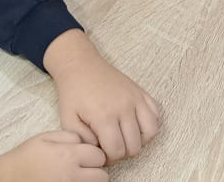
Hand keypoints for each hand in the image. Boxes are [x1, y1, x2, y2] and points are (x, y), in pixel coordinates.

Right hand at [0, 132, 106, 181]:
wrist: (6, 178)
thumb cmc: (25, 157)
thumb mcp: (45, 137)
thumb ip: (69, 136)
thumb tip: (85, 141)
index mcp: (69, 155)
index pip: (100, 156)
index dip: (94, 155)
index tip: (87, 156)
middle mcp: (72, 175)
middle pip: (102, 176)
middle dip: (96, 171)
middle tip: (85, 169)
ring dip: (90, 181)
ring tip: (78, 176)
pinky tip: (70, 181)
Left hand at [46, 31, 160, 164]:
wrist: (81, 66)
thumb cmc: (74, 93)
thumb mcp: (68, 119)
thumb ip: (82, 140)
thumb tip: (99, 150)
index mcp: (104, 116)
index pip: (117, 151)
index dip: (109, 158)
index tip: (102, 152)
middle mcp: (124, 107)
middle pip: (134, 146)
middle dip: (123, 152)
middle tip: (112, 145)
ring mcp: (135, 98)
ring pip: (151, 132)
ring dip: (139, 140)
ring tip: (125, 136)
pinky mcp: (141, 92)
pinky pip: (156, 114)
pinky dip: (149, 123)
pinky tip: (135, 124)